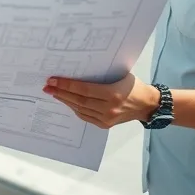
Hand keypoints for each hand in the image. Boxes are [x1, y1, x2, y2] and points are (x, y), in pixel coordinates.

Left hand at [43, 73, 158, 128]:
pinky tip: (67, 101)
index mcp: (112, 94)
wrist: (147, 105)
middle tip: (47, 86)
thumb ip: (101, 75)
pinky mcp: (105, 124)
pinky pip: (85, 116)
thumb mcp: (120, 75)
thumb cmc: (134, 86)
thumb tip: (79, 69)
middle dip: (61, 93)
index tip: (53, 80)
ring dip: (65, 101)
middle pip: (79, 101)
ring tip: (53, 93)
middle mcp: (108, 108)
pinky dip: (75, 108)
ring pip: (80, 109)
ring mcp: (106, 118)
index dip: (66, 85)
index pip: (83, 90)